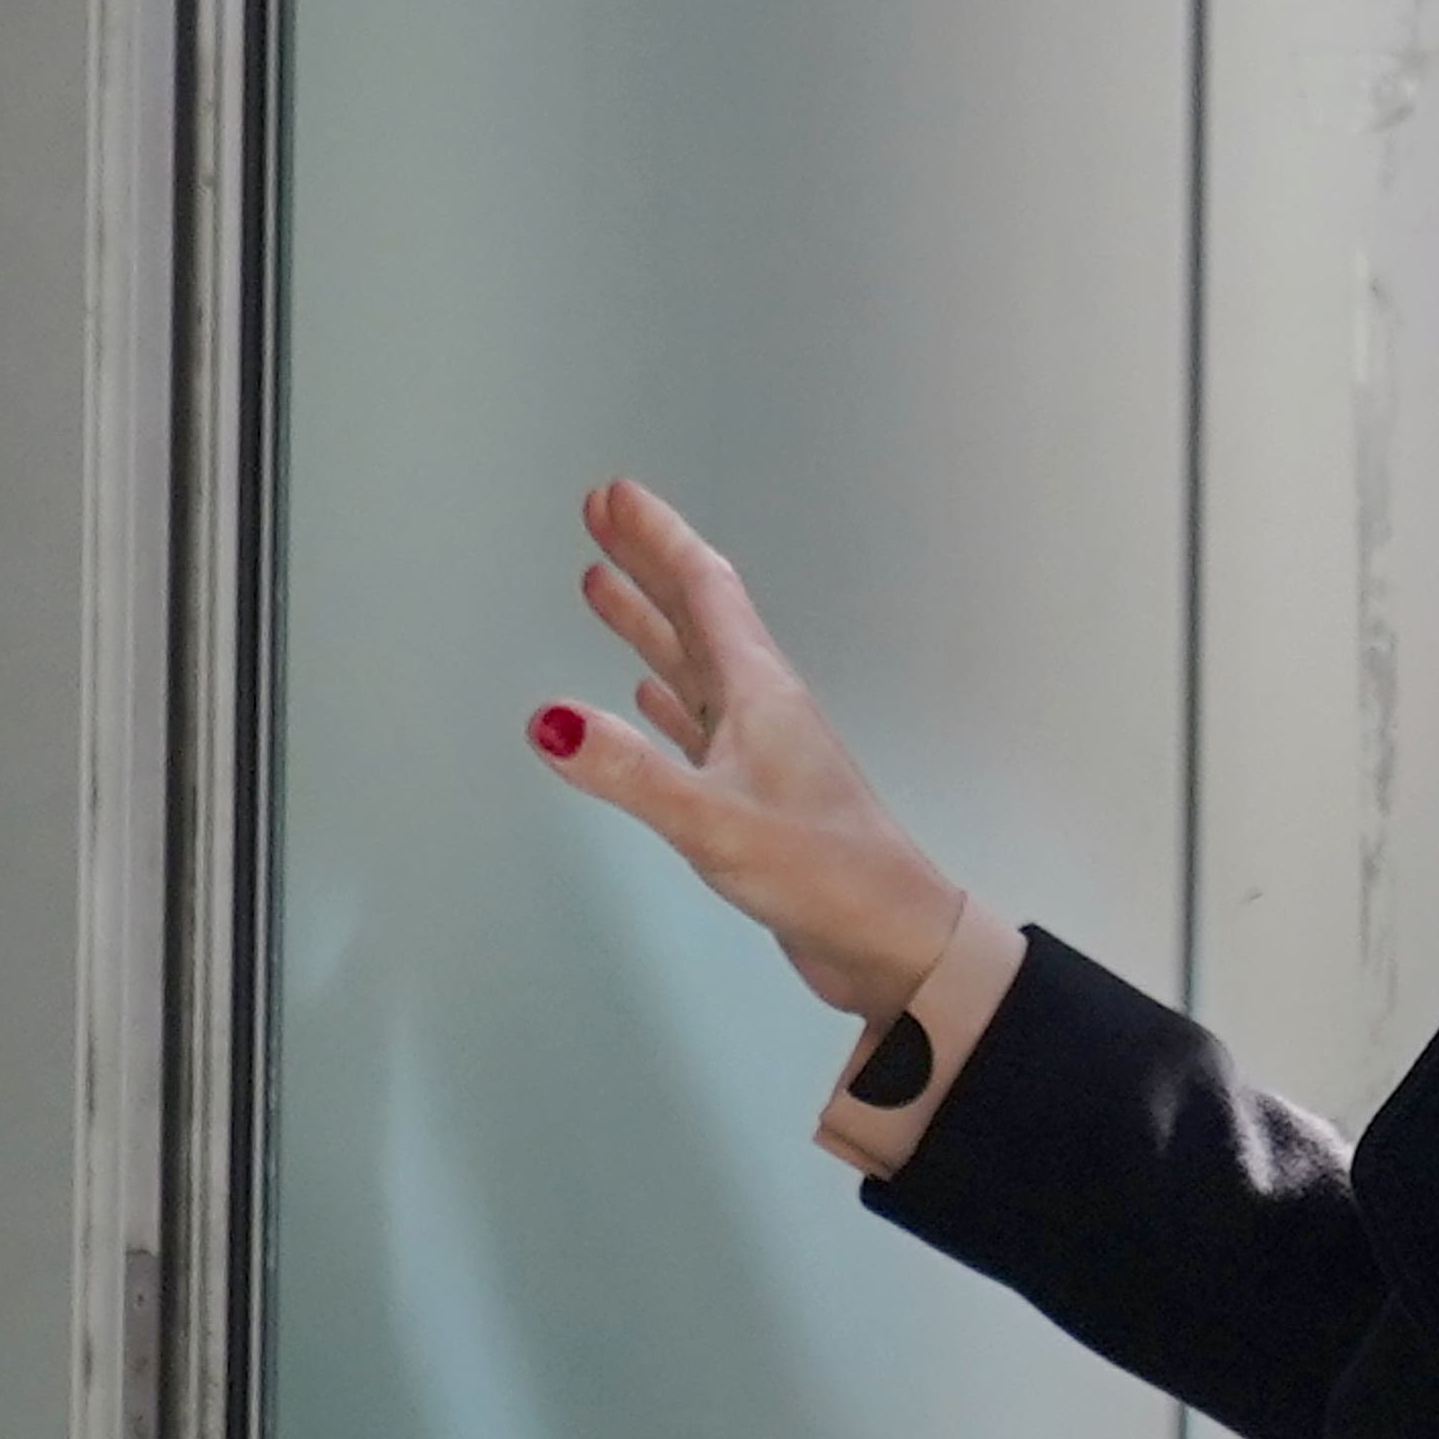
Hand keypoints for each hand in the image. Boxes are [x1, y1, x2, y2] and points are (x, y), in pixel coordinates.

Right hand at [532, 477, 967, 1015]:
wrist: (891, 941)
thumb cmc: (820, 873)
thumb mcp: (713, 820)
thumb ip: (630, 772)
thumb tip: (548, 720)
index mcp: (758, 693)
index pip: (703, 591)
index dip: (658, 540)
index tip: (612, 496)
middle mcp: (761, 708)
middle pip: (696, 616)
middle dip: (647, 564)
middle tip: (598, 517)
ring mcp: (761, 751)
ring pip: (693, 667)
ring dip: (649, 626)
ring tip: (598, 586)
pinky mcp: (758, 795)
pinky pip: (701, 727)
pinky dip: (669, 702)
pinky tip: (647, 696)